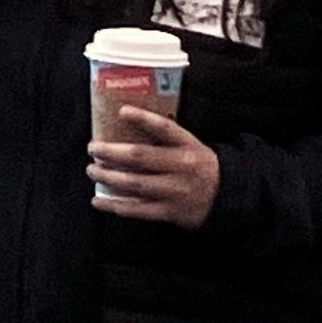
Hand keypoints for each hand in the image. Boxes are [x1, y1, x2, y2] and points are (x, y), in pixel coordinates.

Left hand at [91, 102, 220, 227]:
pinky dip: (115, 205)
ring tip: (92, 170)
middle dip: (110, 152)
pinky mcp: (171, 212)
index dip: (143, 119)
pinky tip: (98, 200)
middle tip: (93, 148)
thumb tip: (126, 123)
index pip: (165, 129)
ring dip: (108, 177)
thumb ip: (166, 138)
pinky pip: (138, 210)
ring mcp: (176, 191)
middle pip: (140, 157)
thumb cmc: (200, 166)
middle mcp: (182, 168)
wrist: (229, 196)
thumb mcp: (191, 146)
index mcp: (189, 147)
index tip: (122, 110)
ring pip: (134, 183)